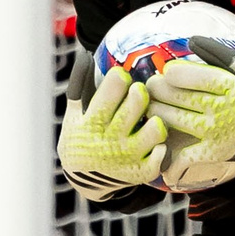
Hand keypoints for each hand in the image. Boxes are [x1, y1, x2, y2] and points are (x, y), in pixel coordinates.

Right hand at [57, 54, 167, 203]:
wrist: (85, 180)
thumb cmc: (81, 138)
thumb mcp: (73, 114)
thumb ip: (78, 85)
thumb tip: (86, 55)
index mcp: (92, 121)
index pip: (113, 87)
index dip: (120, 77)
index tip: (121, 79)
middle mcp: (110, 139)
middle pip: (138, 102)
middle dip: (141, 92)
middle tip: (140, 93)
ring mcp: (128, 156)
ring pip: (156, 128)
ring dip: (156, 119)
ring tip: (150, 118)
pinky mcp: (140, 172)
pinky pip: (161, 154)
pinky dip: (161, 146)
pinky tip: (155, 141)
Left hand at [148, 37, 234, 173]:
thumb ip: (219, 54)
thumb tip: (192, 41)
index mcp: (231, 87)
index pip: (192, 77)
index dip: (174, 73)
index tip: (167, 71)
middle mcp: (222, 111)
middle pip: (179, 98)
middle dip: (159, 89)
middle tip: (151, 86)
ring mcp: (217, 133)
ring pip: (175, 121)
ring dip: (157, 111)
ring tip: (151, 105)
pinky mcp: (214, 152)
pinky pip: (184, 152)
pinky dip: (167, 145)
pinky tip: (159, 135)